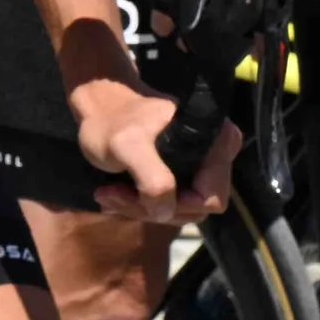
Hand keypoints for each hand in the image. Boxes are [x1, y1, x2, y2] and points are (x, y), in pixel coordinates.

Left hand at [61, 19, 230, 224]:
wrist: (101, 107)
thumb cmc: (113, 123)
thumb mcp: (130, 148)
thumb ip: (155, 181)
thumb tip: (167, 212)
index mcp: (218, 143)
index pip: (210, 198)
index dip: (175, 205)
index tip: (136, 195)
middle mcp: (218, 154)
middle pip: (195, 208)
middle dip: (153, 208)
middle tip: (116, 196)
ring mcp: (202, 164)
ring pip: (180, 209)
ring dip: (142, 208)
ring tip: (110, 194)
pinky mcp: (185, 171)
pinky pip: (171, 203)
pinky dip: (142, 204)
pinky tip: (117, 193)